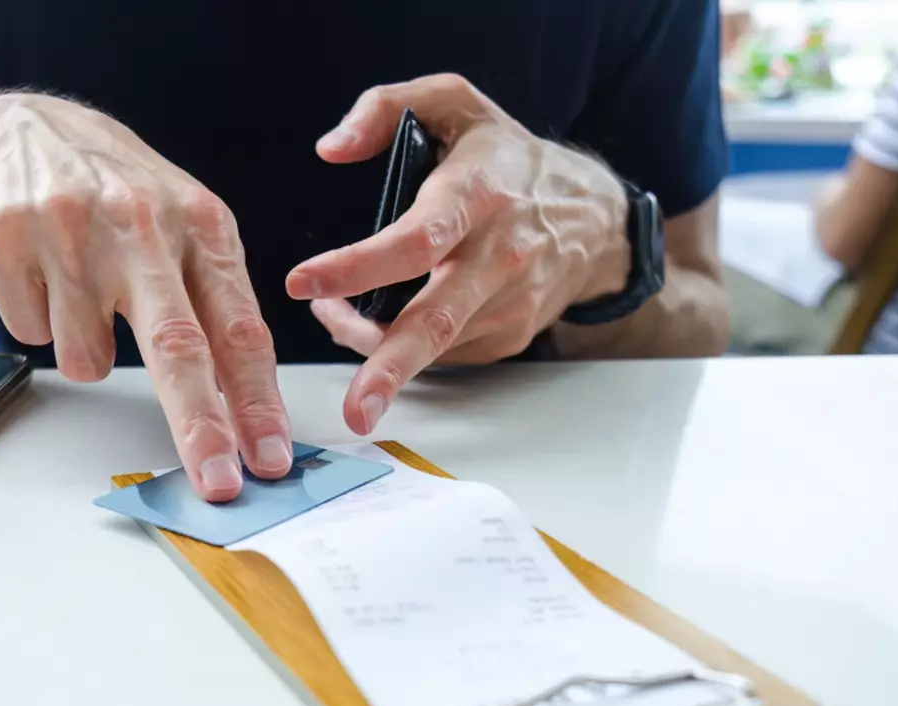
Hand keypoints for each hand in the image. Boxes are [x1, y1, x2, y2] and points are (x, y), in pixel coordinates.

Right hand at [0, 94, 291, 500]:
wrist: (24, 132)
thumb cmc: (121, 196)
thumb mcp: (187, 229)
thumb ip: (216, 308)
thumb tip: (241, 410)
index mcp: (202, 224)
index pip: (239, 329)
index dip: (256, 402)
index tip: (269, 459)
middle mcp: (141, 223)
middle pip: (177, 346)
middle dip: (200, 426)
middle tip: (216, 483)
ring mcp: (69, 229)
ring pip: (87, 357)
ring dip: (87, 349)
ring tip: (83, 292)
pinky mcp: (7, 239)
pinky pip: (33, 334)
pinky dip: (41, 321)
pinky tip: (44, 274)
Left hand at [286, 74, 631, 435]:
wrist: (593, 216)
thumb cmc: (507, 158)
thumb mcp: (454, 103)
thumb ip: (384, 107)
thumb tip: (331, 148)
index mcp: (478, 195)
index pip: (416, 239)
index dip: (358, 266)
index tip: (303, 283)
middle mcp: (498, 256)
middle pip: (436, 321)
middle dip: (389, 369)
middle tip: (354, 409)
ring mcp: (509, 303)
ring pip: (431, 344)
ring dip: (371, 347)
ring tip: (334, 317)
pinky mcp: (509, 335)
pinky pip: (443, 353)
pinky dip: (401, 348)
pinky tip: (380, 324)